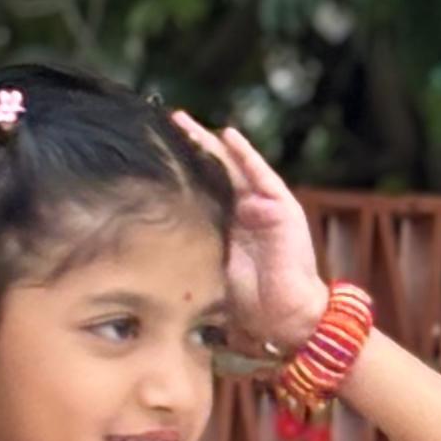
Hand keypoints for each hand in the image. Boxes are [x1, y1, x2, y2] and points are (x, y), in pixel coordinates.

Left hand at [175, 114, 330, 356]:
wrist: (285, 317)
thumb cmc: (251, 305)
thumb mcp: (210, 268)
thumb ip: (195, 247)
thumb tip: (156, 234)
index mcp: (229, 228)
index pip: (201, 191)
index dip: (181, 172)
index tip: (155, 155)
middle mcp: (247, 214)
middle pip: (214, 173)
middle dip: (191, 149)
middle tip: (165, 125)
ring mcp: (265, 209)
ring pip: (233, 169)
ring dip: (211, 144)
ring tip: (185, 123)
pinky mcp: (282, 208)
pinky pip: (262, 175)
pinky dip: (246, 155)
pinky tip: (228, 136)